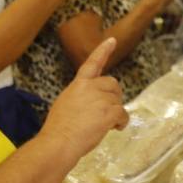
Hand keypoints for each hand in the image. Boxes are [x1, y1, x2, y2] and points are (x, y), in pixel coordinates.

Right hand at [42, 38, 127, 158]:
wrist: (59, 141)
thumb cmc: (58, 128)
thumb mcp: (66, 103)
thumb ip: (80, 97)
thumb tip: (91, 103)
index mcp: (78, 84)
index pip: (92, 63)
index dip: (103, 51)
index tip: (112, 40)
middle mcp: (90, 87)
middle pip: (113, 84)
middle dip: (113, 97)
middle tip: (105, 113)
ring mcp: (101, 99)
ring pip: (118, 102)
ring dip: (115, 113)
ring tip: (102, 125)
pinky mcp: (109, 112)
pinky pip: (123, 114)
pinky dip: (121, 123)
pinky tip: (114, 129)